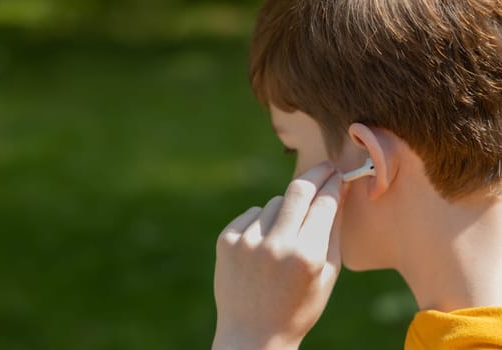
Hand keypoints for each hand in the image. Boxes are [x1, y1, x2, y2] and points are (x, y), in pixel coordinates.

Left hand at [212, 161, 343, 349]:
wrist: (253, 334)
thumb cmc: (299, 306)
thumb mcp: (327, 274)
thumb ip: (334, 230)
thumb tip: (339, 191)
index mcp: (306, 256)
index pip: (324, 202)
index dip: (334, 183)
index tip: (339, 174)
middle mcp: (275, 245)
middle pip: (298, 189)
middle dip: (316, 174)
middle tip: (324, 168)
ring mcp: (247, 241)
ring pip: (275, 203)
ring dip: (285, 212)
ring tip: (283, 241)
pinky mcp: (226, 240)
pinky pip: (252, 214)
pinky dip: (261, 223)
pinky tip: (262, 247)